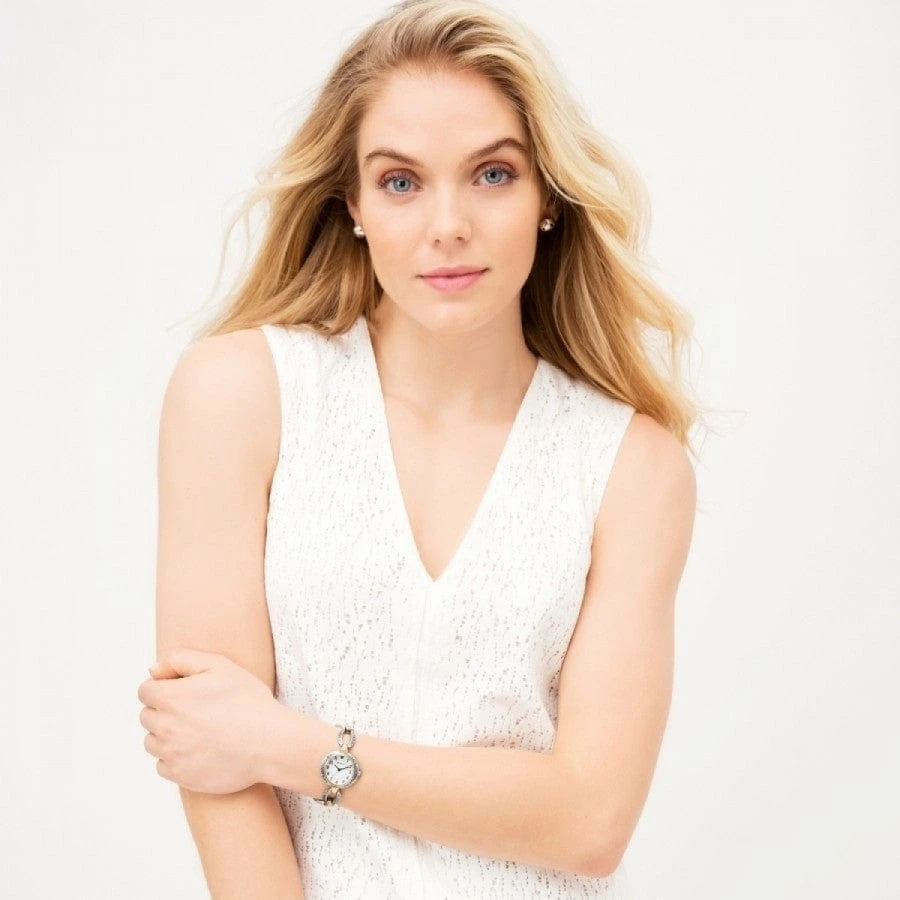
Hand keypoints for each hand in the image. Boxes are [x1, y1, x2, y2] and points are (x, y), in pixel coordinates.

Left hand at [137, 648, 281, 793]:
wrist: (269, 743)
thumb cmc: (248, 702)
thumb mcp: (220, 666)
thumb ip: (181, 660)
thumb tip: (153, 670)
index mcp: (171, 698)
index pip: (145, 691)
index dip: (163, 687)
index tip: (183, 691)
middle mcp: (165, 727)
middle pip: (147, 716)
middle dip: (164, 710)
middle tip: (195, 710)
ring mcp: (171, 754)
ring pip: (153, 742)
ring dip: (167, 735)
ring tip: (198, 731)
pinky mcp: (181, 776)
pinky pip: (163, 765)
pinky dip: (175, 758)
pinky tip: (199, 749)